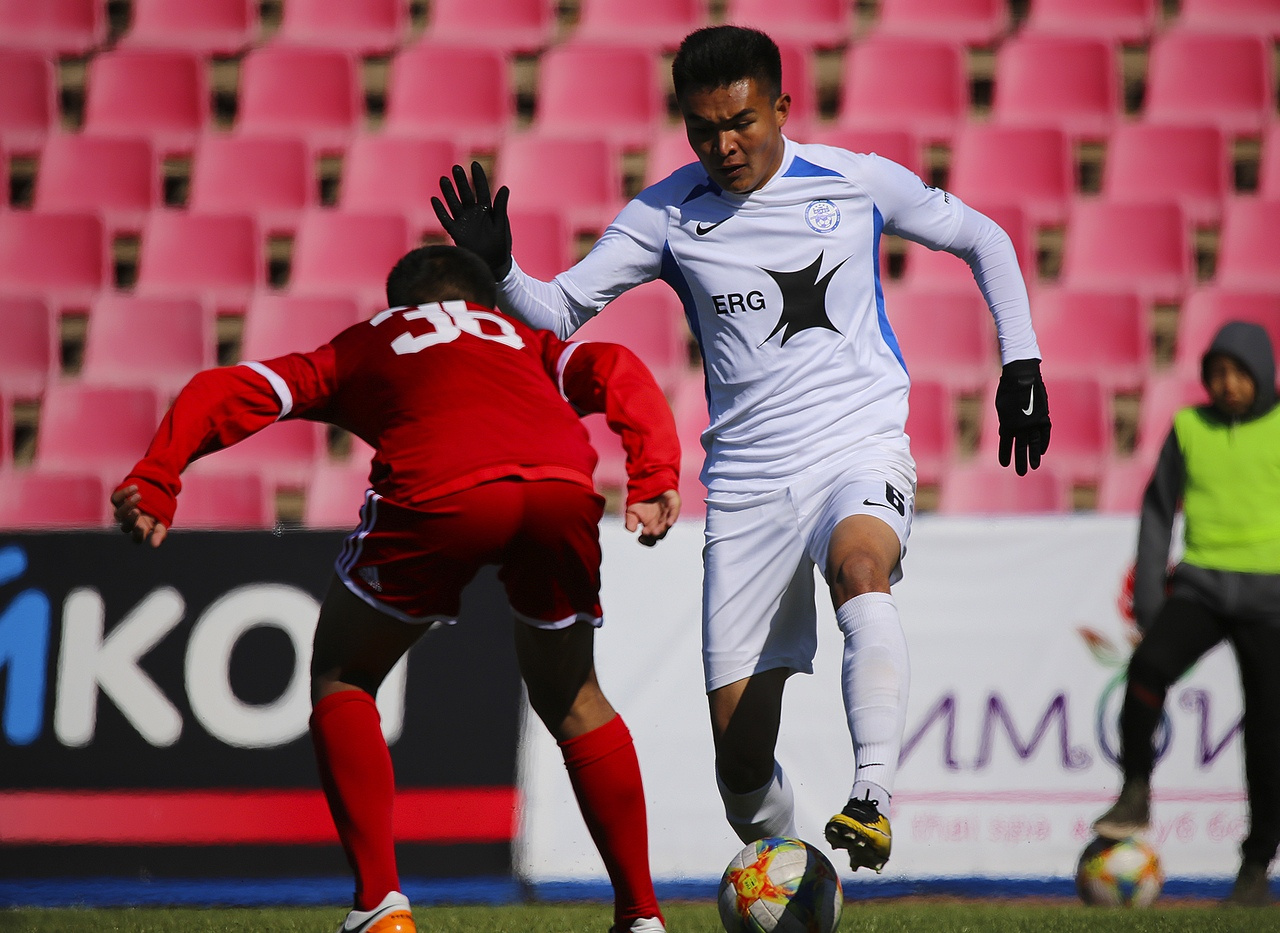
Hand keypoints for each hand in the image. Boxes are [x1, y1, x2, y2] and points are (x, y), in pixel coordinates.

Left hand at [111, 484, 168, 547]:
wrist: (154, 490)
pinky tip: (136, 487)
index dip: (137, 533)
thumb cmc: (159, 510)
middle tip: (137, 511)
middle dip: (130, 519)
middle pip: (125, 526)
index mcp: (140, 531)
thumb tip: (155, 545)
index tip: (142, 527)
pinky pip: (116, 499)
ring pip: (118, 514)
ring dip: (128, 505)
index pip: (137, 538)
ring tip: (140, 496)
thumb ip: (159, 533)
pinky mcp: (117, 500)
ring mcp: (122, 512)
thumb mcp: (162, 521)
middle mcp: (129, 523)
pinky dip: (124, 493)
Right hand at [431, 161, 512, 279]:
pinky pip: (446, 220)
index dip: (478, 177)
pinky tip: (434, 199)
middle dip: (461, 181)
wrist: (495, 264)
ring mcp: (464, 222)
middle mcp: (474, 214)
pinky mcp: (456, 233)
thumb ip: (501, 207)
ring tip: (443, 179)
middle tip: (456, 168)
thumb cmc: (501, 245)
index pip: (482, 190)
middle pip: (466, 194)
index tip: (475, 164)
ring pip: (454, 204)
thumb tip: (505, 188)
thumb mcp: (502, 225)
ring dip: (449, 192)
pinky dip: (440, 210)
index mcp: (487, 210)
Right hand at [625, 489, 680, 546]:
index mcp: (651, 527)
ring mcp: (668, 515)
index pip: (650, 539)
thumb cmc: (640, 499)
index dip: (646, 541)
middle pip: (659, 534)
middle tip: (646, 533)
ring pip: (667, 526)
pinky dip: (672, 519)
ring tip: (655, 532)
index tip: (640, 538)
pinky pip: (674, 514)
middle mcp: (661, 523)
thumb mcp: (631, 511)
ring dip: (661, 529)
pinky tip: (669, 523)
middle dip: (653, 535)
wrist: (648, 481)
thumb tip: (631, 530)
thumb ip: (630, 521)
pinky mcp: (674, 505)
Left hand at [994, 358, 1050, 475]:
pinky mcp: (1043, 416)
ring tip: (1034, 466)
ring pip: (1034, 442)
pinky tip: (1041, 451)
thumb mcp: (1001, 407)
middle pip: (1020, 446)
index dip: (1005, 454)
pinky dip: (1043, 442)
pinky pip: (1044, 433)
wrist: (1021, 375)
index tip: (1004, 464)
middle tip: (1021, 473)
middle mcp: (1020, 425)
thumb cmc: (1008, 389)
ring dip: (1033, 455)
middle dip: (1020, 460)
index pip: (1005, 443)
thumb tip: (1007, 432)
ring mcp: (1033, 421)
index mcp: (1007, 423)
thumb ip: (1005, 421)